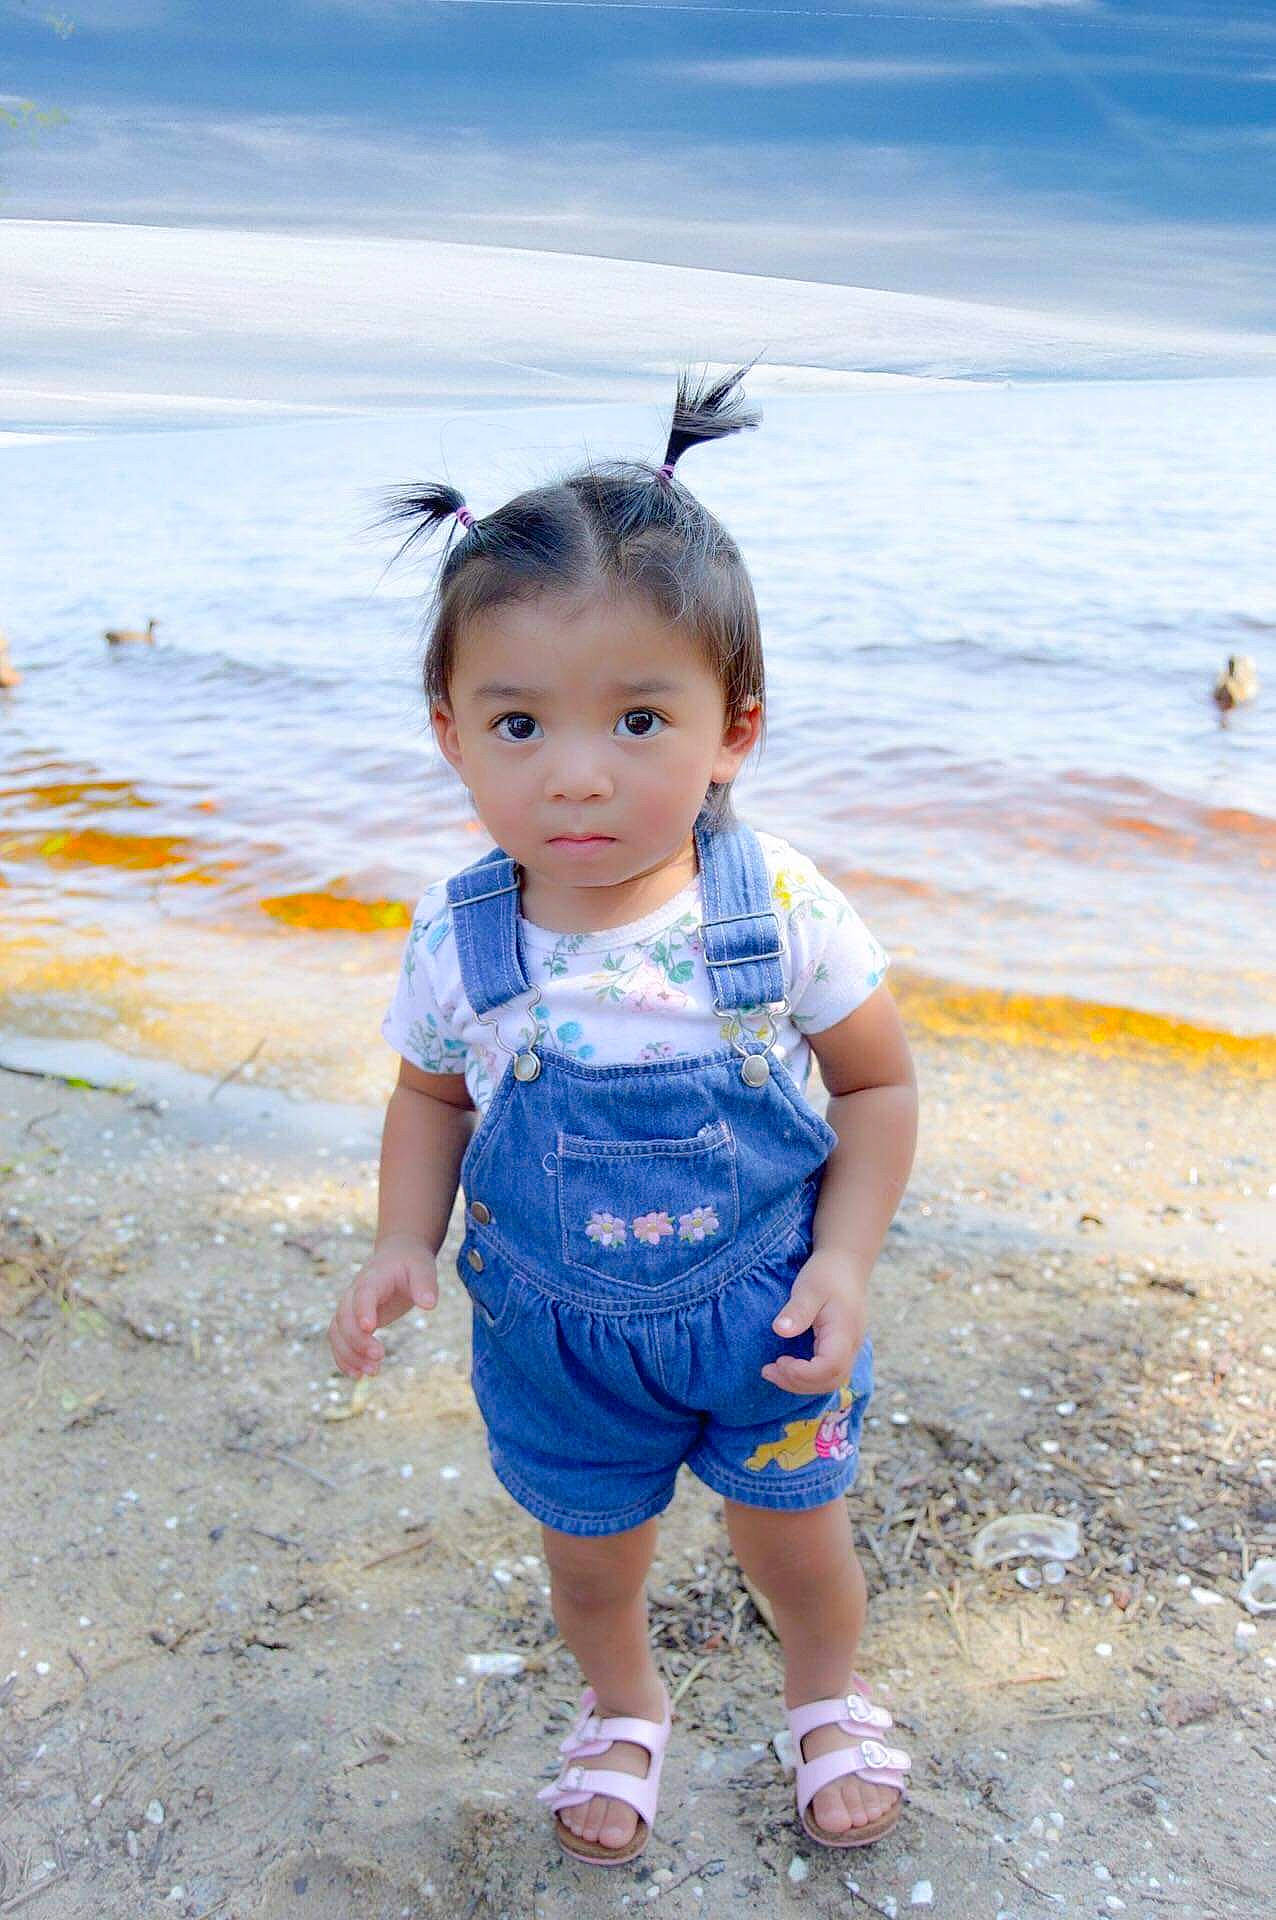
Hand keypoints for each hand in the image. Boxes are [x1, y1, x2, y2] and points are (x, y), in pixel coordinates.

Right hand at [328, 1233, 437, 1377]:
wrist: (397, 1256)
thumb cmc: (411, 1263)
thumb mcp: (423, 1268)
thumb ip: (425, 1284)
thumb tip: (429, 1305)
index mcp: (374, 1278)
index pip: (363, 1293)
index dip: (363, 1310)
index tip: (370, 1328)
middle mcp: (355, 1293)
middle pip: (344, 1317)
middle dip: (358, 1340)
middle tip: (379, 1358)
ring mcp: (350, 1307)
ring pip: (337, 1332)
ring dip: (349, 1354)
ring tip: (372, 1372)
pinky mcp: (351, 1321)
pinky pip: (338, 1340)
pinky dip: (344, 1358)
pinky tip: (358, 1375)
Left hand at [761, 1248, 868, 1397]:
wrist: (846, 1262)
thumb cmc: (827, 1273)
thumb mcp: (808, 1288)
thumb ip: (797, 1310)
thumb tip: (780, 1330)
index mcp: (844, 1333)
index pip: (830, 1368)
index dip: (804, 1374)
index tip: (778, 1362)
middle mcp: (851, 1345)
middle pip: (831, 1381)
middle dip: (798, 1383)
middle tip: (769, 1371)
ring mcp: (849, 1348)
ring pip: (831, 1381)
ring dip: (802, 1383)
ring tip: (773, 1371)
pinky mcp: (842, 1348)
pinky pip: (829, 1373)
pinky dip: (808, 1377)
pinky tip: (788, 1366)